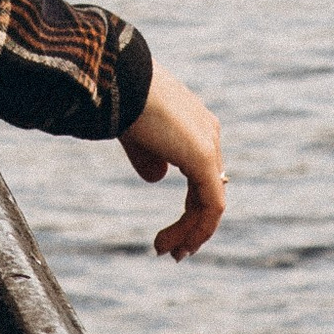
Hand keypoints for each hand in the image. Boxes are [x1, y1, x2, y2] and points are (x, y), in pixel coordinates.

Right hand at [120, 62, 225, 261]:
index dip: (188, 206)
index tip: (167, 230)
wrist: (122, 79)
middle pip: (207, 190)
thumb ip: (148, 157)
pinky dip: (197, 229)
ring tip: (168, 254)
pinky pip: (211, 206)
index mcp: (196, 124)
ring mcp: (209, 147)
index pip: (200, 174)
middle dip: (190, 224)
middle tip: (169, 250)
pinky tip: (179, 245)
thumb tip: (157, 178)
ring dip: (190, 232)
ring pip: (210, 202)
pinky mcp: (205, 159)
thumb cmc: (123, 99)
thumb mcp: (135, 134)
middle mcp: (209, 134)